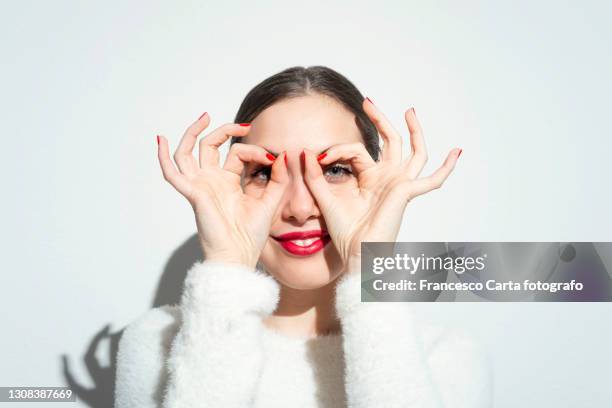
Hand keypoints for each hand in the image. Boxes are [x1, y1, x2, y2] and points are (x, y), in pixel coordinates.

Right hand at [156, 113, 287, 268]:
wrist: (239, 255)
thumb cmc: (250, 235)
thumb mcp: (270, 201)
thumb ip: (277, 179)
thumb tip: (282, 155)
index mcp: (227, 182)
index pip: (236, 153)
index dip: (254, 150)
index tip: (272, 158)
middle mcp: (211, 181)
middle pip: (210, 146)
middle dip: (225, 130)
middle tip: (244, 125)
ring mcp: (200, 186)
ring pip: (188, 152)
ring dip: (192, 132)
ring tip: (205, 117)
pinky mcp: (193, 193)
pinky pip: (172, 174)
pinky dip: (163, 157)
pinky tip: (160, 141)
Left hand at [303, 103, 460, 273]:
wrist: (355, 255)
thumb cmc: (344, 233)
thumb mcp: (324, 198)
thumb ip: (314, 176)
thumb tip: (304, 152)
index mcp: (369, 179)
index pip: (357, 150)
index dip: (337, 149)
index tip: (319, 156)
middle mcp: (387, 178)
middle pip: (390, 142)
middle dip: (380, 120)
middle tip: (367, 102)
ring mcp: (399, 184)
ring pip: (414, 152)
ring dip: (414, 131)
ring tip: (409, 111)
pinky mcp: (406, 193)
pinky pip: (432, 180)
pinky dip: (446, 167)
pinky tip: (456, 152)